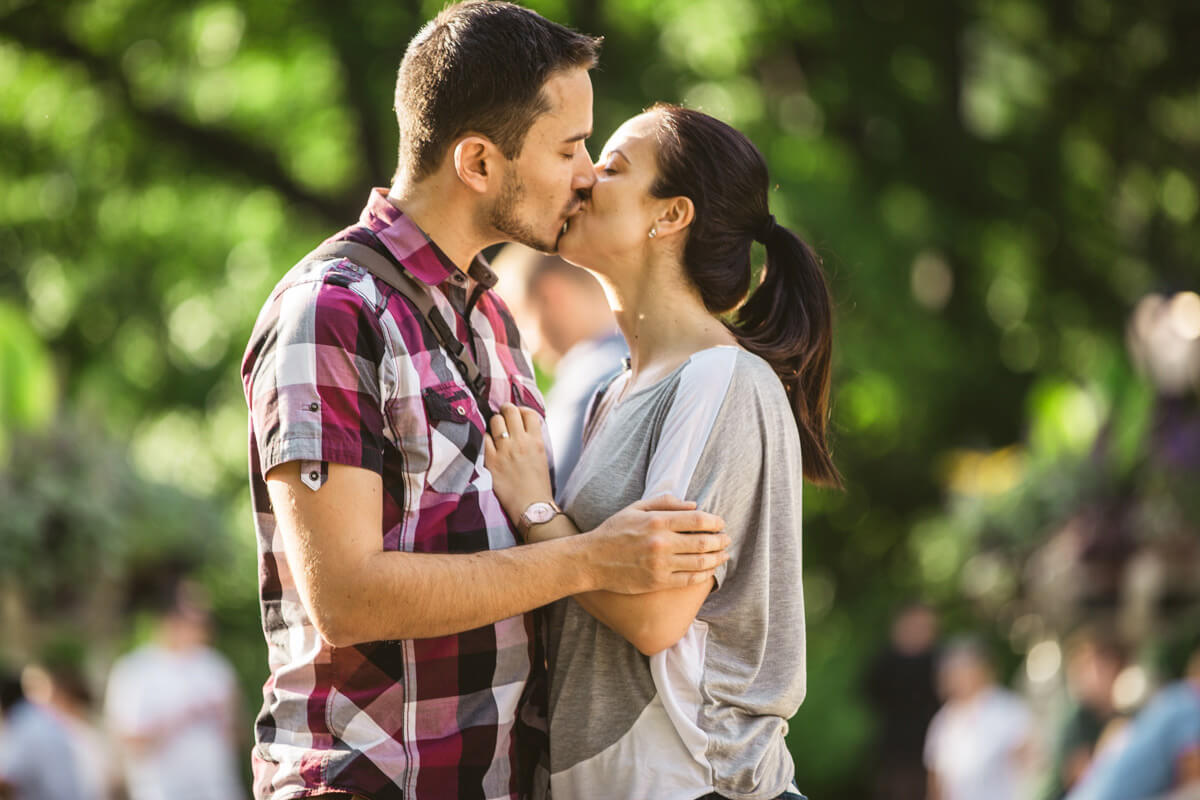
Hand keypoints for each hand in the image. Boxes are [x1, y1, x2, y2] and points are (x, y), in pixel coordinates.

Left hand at [484, 402, 553, 528]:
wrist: (531, 506)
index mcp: (536, 441)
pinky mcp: (491, 461)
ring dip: (495, 422)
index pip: (529, 412)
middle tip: (503, 414)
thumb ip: (533, 439)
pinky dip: (485, 437)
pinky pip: (484, 438)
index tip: (518, 414)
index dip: (521, 410)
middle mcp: (521, 442)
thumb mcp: (542, 456)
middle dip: (506, 410)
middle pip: (510, 411)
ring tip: (496, 430)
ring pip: (496, 421)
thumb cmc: (538, 484)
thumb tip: (522, 424)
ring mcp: (504, 451)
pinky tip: (489, 443)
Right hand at [585, 494, 728, 592]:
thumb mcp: (636, 508)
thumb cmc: (613, 531)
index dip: (715, 522)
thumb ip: (665, 503)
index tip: (721, 523)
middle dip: (721, 540)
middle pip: (703, 542)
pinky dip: (704, 575)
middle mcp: (661, 543)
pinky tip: (709, 570)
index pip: (698, 521)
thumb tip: (693, 505)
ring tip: (724, 555)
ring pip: (700, 563)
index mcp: (657, 521)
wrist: (592, 560)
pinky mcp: (658, 582)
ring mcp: (660, 565)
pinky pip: (689, 579)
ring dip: (717, 558)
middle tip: (727, 539)